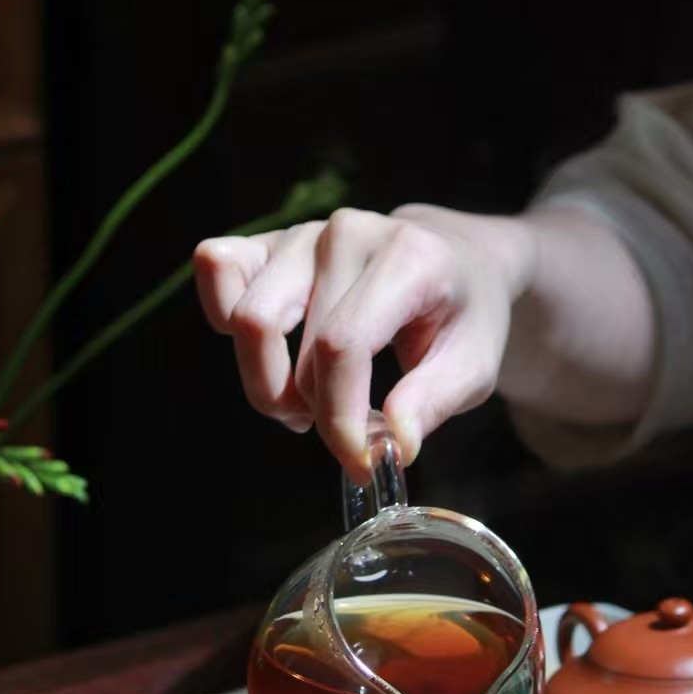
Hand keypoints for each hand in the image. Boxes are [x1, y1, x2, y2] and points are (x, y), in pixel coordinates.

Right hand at [193, 204, 534, 480]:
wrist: (456, 258)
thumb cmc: (463, 314)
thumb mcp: (474, 365)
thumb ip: (434, 402)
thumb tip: (389, 445)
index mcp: (407, 257)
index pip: (342, 345)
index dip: (338, 416)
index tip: (358, 461)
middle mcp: (348, 233)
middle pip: (293, 344)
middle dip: (308, 408)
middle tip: (341, 429)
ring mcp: (304, 232)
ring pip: (246, 318)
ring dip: (267, 380)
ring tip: (307, 400)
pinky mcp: (271, 238)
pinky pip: (218, 269)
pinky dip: (226, 321)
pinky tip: (273, 352)